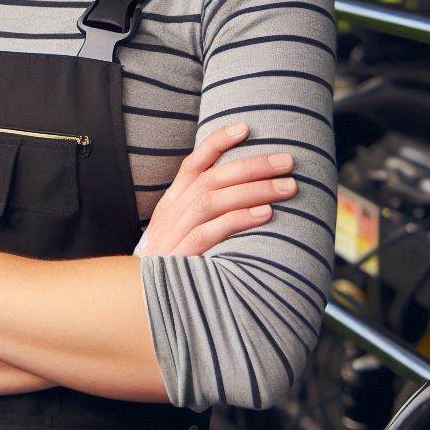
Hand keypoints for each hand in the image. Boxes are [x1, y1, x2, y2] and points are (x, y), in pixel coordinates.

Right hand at [136, 123, 296, 256]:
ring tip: (288, 186)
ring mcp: (176, 234)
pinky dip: (239, 220)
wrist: (142, 302)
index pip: (194, 163)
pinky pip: (211, 232)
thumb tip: (247, 198)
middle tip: (287, 160)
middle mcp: (173, 213)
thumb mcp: (180, 233)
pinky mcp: (182, 256)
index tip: (245, 127)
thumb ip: (205, 215)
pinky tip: (265, 214)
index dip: (217, 143)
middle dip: (252, 165)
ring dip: (254, 189)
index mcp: (173, 203)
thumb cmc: (172, 266)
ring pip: (214, 200)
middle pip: (213, 178)